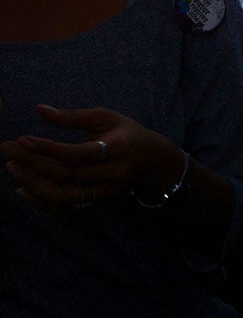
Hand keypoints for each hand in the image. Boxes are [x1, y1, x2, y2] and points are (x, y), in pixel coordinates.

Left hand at [1, 105, 178, 210]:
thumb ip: (73, 116)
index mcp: (118, 148)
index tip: (22, 140)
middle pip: (67, 175)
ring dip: (33, 184)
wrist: (153, 160)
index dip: (48, 149)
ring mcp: (106, 191)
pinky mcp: (98, 201)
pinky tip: (22, 188)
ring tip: (12, 168)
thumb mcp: (106, 117)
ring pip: (64, 196)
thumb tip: (39, 110)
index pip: (78, 154)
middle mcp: (113, 173)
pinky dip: (41, 201)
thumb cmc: (126, 132)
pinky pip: (66, 207)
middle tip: (8, 149)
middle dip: (33, 164)